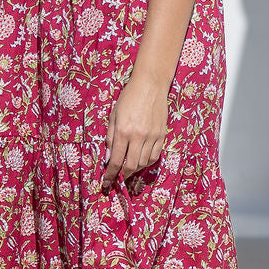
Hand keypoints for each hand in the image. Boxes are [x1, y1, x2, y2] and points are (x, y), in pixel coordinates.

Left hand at [102, 74, 168, 192]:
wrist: (150, 85)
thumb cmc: (128, 98)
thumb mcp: (113, 116)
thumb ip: (111, 138)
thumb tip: (109, 158)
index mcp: (123, 131)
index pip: (116, 161)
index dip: (110, 175)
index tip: (107, 183)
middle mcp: (138, 136)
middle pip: (131, 166)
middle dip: (122, 176)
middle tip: (117, 179)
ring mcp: (152, 137)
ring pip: (143, 163)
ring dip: (134, 170)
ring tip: (128, 169)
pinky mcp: (162, 135)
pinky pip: (155, 156)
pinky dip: (146, 162)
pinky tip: (141, 161)